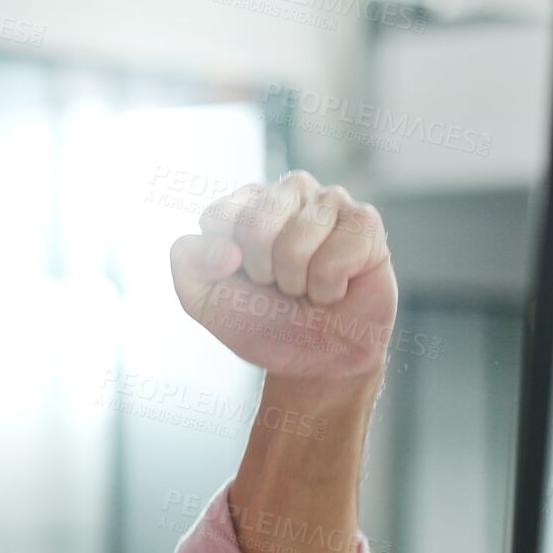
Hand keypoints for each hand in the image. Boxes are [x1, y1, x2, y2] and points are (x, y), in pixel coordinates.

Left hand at [169, 170, 397, 379]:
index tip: (242, 278)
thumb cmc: (262, 322)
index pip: (219, 217)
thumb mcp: (204, 300)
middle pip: (256, 225)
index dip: (226, 263)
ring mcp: (330, 202)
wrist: (313, 360)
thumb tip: (226, 248)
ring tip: (308, 287)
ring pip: (297, 242)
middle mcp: (288, 192)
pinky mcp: (365, 223)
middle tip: (279, 286)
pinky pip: (336, 256)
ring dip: (297, 282)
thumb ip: (187, 263)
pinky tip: (337, 287)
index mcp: (246, 202)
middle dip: (263, 272)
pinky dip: (329, 287)